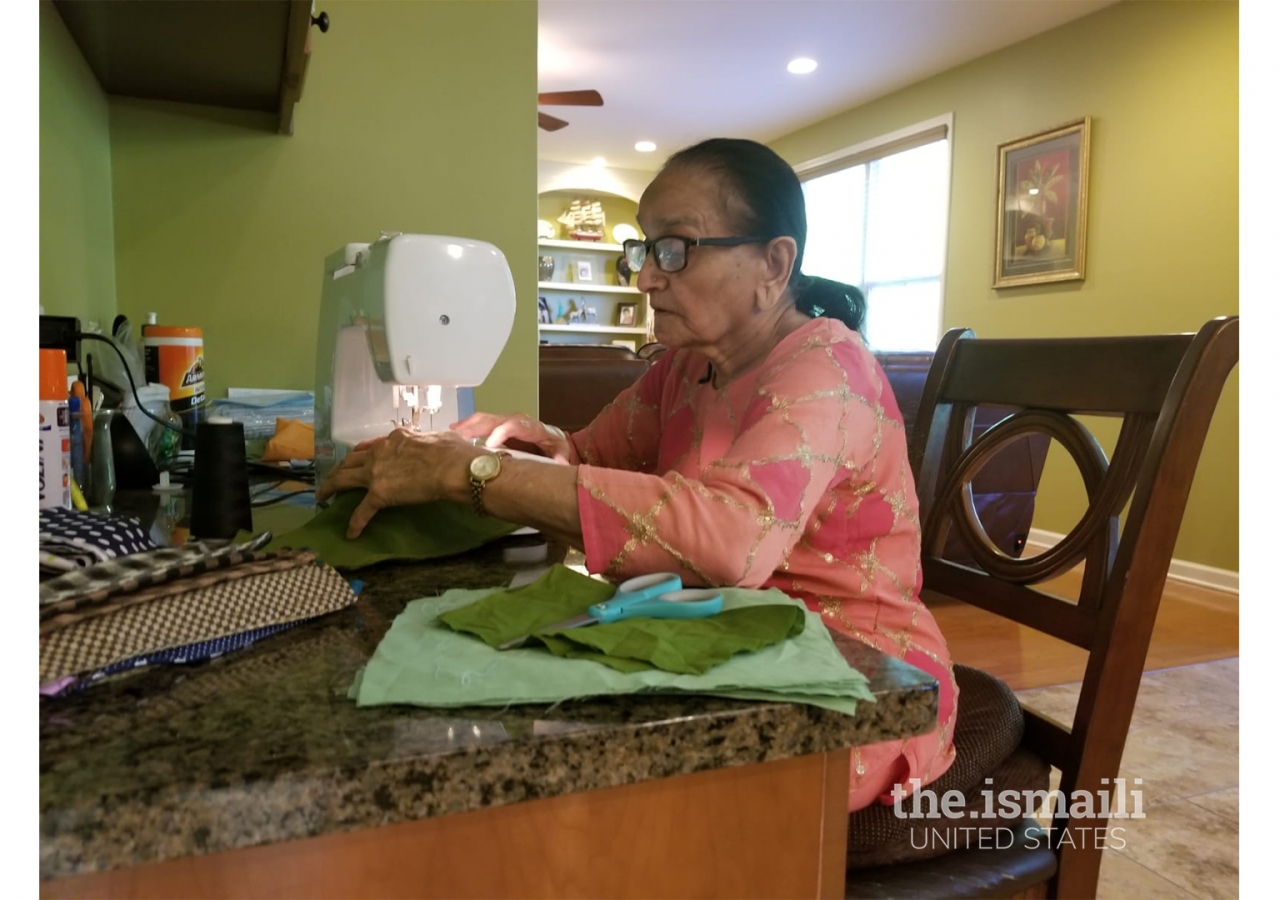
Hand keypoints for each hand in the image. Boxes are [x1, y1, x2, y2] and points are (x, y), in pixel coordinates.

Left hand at [316, 428, 471, 537]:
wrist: (454, 468)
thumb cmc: (454, 451)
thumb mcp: (440, 437)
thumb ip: (433, 441)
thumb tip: (443, 443)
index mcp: (395, 438)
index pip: (373, 445)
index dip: (363, 452)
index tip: (359, 457)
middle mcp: (379, 452)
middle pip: (350, 460)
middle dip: (339, 468)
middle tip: (333, 477)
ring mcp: (376, 473)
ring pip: (343, 478)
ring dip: (331, 486)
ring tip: (323, 496)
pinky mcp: (379, 495)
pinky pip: (362, 511)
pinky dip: (355, 522)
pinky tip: (350, 533)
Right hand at [450, 413, 576, 463]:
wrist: (557, 447)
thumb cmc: (558, 451)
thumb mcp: (562, 454)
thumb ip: (560, 458)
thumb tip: (561, 463)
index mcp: (534, 428)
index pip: (516, 425)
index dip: (502, 431)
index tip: (488, 444)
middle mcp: (519, 422)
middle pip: (496, 419)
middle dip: (478, 426)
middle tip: (460, 435)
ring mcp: (508, 424)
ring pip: (486, 420)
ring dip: (469, 425)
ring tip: (452, 433)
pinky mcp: (500, 430)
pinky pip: (482, 425)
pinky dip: (468, 428)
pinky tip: (455, 433)